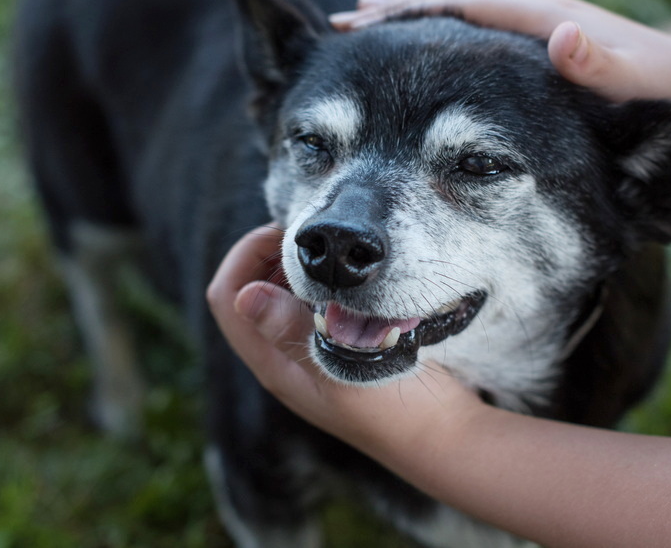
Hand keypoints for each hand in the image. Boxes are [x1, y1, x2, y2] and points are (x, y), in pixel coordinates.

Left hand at [206, 225, 483, 453]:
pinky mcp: (337, 347)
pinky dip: (323, 282)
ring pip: (280, 295)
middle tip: (315, 235)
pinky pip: (312, 304)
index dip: (245, 256)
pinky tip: (354, 276)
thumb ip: (295, 331)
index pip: (227, 297)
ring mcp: (309, 353)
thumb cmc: (397, 409)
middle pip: (248, 290)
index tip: (288, 233)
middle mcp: (282, 357)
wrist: (443, 437)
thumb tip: (246, 296)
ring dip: (298, 267)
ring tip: (334, 252)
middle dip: (270, 254)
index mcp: (274, 363)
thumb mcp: (345, 366)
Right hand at [330, 0, 670, 100]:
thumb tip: (563, 36)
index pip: (462, 7)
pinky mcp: (547, 56)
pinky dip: (446, 50)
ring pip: (464, 25)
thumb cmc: (669, 93)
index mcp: (548, 23)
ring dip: (418, 29)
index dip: (408, 14)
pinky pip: (480, 47)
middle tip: (344, 24)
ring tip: (370, 34)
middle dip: (398, 15)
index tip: (358, 21)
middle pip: (452, 8)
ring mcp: (542, 36)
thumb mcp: (639, 84)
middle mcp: (541, 21)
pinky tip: (431, 72)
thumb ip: (602, 65)